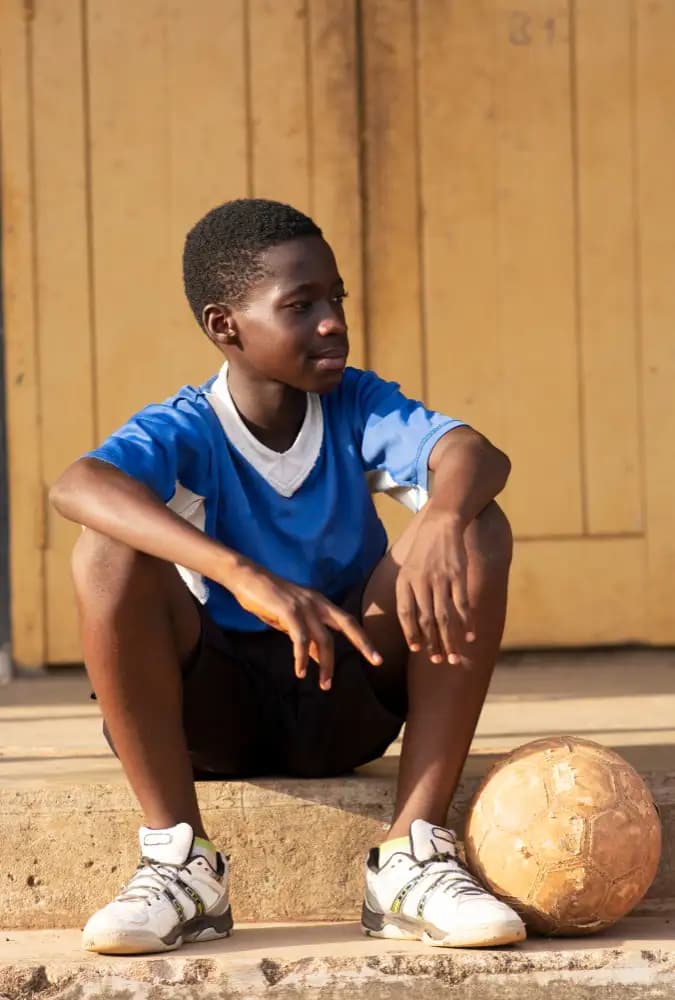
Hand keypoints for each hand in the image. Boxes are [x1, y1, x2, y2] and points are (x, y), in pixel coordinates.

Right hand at [228, 563, 381, 689]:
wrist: (246, 578)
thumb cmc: (267, 599)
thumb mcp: (291, 620)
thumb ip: (307, 635)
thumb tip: (318, 657)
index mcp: (320, 603)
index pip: (348, 621)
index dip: (363, 639)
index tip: (376, 657)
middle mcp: (317, 602)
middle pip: (348, 624)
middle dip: (364, 643)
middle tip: (377, 661)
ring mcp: (304, 605)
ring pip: (324, 638)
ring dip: (326, 664)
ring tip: (324, 685)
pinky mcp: (289, 610)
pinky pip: (300, 638)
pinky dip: (301, 657)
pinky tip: (300, 671)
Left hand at [395, 509, 475, 664]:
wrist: (441, 524)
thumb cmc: (424, 552)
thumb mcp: (408, 570)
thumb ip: (409, 595)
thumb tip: (414, 627)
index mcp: (404, 582)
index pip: (405, 614)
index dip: (411, 633)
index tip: (417, 649)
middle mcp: (421, 582)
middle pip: (426, 620)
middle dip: (433, 644)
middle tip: (439, 661)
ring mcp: (440, 579)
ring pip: (445, 617)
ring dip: (450, 640)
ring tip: (455, 657)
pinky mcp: (458, 575)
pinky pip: (462, 604)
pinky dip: (467, 622)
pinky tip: (471, 636)